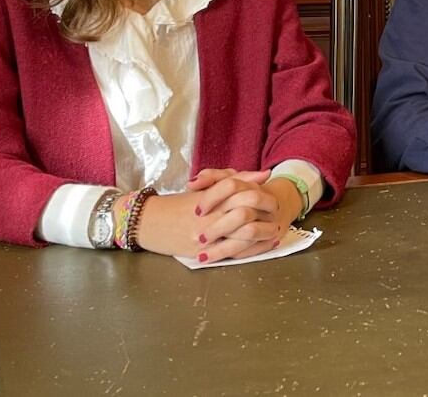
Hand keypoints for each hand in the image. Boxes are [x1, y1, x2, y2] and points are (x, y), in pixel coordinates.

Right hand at [130, 169, 287, 261]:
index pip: (246, 192)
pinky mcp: (204, 252)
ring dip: (263, 235)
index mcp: (213, 196)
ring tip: (274, 232)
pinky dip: (251, 250)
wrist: (149, 222)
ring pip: (243, 235)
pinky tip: (261, 246)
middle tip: (277, 216)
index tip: (274, 200)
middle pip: (248, 213)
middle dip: (267, 216)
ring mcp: (208, 235)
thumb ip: (235, 179)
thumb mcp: (207, 187)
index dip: (265, 196)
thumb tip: (265, 174)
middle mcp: (211, 215)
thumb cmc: (180, 203)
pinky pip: (232, 252)